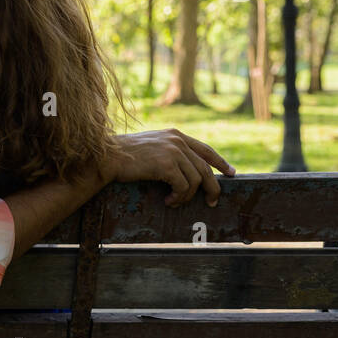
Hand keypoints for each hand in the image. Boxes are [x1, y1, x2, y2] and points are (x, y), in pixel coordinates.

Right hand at [102, 129, 235, 206]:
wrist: (107, 157)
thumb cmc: (123, 157)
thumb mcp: (150, 148)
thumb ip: (168, 152)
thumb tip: (185, 170)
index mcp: (175, 135)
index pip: (205, 149)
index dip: (220, 162)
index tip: (231, 173)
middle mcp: (177, 141)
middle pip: (205, 168)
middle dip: (212, 188)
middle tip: (212, 202)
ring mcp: (173, 151)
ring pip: (195, 180)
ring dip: (187, 197)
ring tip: (174, 202)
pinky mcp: (166, 164)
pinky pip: (184, 187)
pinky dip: (178, 198)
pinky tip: (168, 200)